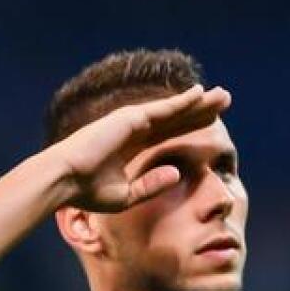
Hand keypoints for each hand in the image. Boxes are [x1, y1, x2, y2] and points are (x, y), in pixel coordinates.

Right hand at [52, 84, 230, 212]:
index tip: (211, 123)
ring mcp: (130, 123)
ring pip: (173, 110)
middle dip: (200, 110)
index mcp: (129, 149)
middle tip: (225, 101)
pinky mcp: (129, 119)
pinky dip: (183, 101)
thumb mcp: (126, 196)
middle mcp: (131, 131)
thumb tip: (177, 173)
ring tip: (223, 95)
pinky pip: (163, 109)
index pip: (167, 134)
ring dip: (199, 102)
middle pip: (175, 118)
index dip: (189, 127)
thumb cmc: (86, 193)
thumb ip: (152, 185)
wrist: (65, 181)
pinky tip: (201, 94)